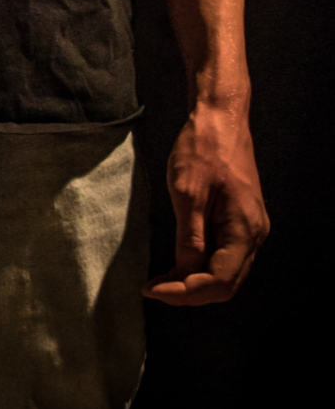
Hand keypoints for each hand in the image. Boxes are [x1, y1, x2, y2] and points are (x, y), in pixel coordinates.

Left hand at [143, 100, 268, 306]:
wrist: (219, 115)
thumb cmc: (204, 147)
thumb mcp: (188, 194)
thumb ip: (189, 239)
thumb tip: (186, 274)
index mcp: (245, 229)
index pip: (220, 281)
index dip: (186, 293)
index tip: (155, 290)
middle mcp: (254, 233)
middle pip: (226, 282)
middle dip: (190, 291)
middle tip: (156, 289)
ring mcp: (249, 226)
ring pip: (225, 270)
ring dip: (195, 280)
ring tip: (162, 280)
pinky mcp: (239, 218)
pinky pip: (223, 252)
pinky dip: (201, 263)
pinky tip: (179, 262)